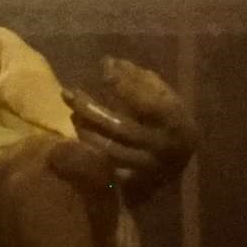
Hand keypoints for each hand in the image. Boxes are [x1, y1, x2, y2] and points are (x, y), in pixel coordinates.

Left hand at [62, 56, 196, 204]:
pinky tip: (79, 132)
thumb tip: (108, 62)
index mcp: (176, 122)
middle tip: (67, 93)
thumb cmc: (167, 118)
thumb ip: (138, 78)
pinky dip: (89, 148)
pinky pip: (105, 167)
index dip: (125, 87)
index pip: (149, 104)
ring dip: (85, 130)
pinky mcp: (135, 183)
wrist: (179, 159)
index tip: (103, 70)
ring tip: (71, 112)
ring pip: (109, 150)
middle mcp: (164, 148)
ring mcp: (148, 168)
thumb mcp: (162, 94)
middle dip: (91, 109)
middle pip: (121, 128)